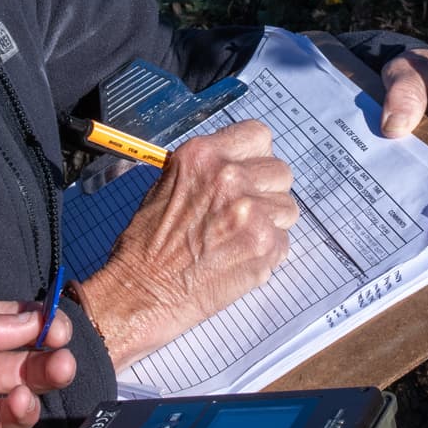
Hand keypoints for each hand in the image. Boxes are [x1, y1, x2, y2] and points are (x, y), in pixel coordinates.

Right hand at [74, 122, 297, 362]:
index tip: (250, 172)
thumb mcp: (169, 185)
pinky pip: (284, 242)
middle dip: (266, 192)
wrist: (140, 292)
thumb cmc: (146, 244)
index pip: (259, 135)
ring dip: (270, 224)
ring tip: (237, 241)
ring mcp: (251, 212)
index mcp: (204, 156)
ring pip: (287, 209)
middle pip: (280, 172)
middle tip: (242, 214)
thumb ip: (209, 171)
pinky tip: (237, 260)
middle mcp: (230, 177)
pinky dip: (266, 254)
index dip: (256, 157)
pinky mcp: (264, 247)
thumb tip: (242, 166)